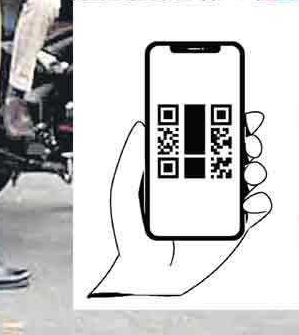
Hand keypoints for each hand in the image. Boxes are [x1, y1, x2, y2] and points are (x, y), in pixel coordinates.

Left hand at [88, 116, 270, 297]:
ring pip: (249, 178)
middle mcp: (202, 182)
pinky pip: (256, 209)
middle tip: (245, 136)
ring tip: (248, 170)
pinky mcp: (235, 226)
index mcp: (178, 170)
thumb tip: (140, 126)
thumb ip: (130, 161)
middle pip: (232, 154)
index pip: (202, 139)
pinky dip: (259, 201)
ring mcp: (220, 203)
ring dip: (254, 169)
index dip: (219, 121)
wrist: (147, 275)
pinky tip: (249, 201)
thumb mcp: (123, 193)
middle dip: (244, 140)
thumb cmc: (132, 234)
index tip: (227, 107)